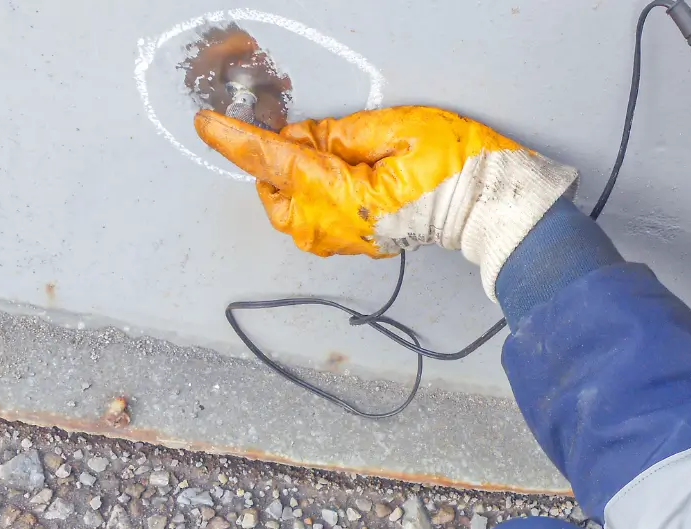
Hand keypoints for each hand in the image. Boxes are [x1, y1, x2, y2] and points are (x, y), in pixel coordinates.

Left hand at [195, 107, 576, 296]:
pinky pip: (315, 215)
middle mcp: (328, 227)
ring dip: (304, 177)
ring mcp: (338, 241)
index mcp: (334, 196)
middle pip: (274, 186)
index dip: (235, 139)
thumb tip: (303, 140)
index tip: (207, 123)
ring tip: (352, 159)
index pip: (270, 161)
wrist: (483, 207)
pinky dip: (320, 191)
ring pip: (292, 203)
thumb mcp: (392, 129)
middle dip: (286, 159)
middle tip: (331, 139)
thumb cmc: (452, 166)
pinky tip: (355, 177)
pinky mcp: (350, 243)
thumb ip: (335, 134)